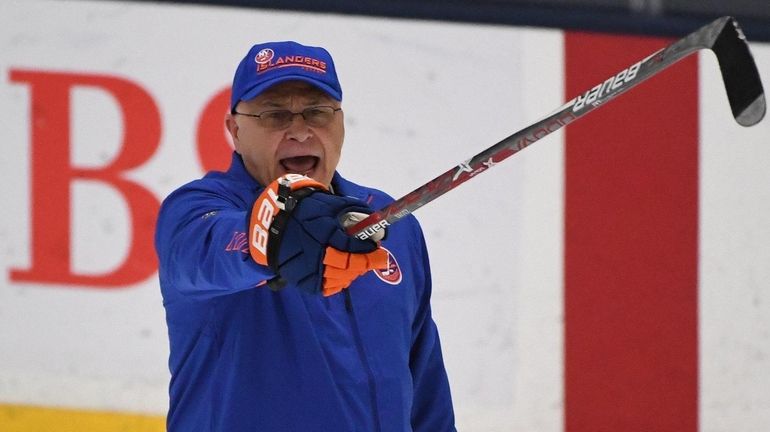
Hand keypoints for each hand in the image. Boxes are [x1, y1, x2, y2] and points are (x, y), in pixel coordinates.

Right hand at [249, 174, 387, 295]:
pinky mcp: (303, 281)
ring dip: (354, 273)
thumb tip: (374, 219)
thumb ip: (352, 209)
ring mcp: (308, 270)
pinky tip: (345, 274)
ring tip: (360, 266)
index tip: (379, 249)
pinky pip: (327, 287)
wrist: (271, 224)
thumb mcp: (328, 204)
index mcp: (322, 233)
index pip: (353, 247)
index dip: (369, 250)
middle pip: (349, 265)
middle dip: (366, 263)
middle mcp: (316, 254)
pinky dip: (339, 282)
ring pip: (340, 278)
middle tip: (377, 260)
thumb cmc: (304, 210)